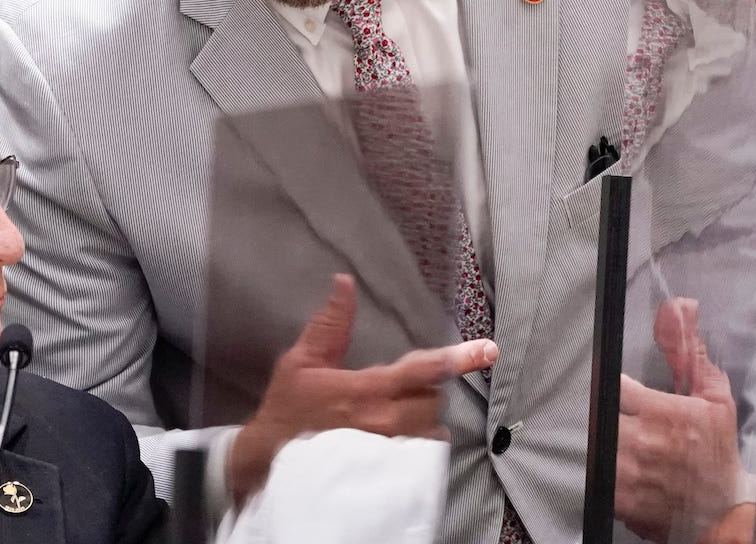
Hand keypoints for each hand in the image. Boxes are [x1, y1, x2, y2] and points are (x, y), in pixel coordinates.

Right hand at [228, 274, 497, 501]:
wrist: (268, 462)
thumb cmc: (286, 410)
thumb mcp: (301, 362)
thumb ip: (330, 324)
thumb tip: (345, 283)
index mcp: (366, 390)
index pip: (422, 370)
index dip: (457, 358)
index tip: (487, 350)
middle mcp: (384, 421)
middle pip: (434, 399)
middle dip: (427, 388)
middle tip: (403, 385)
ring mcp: (388, 451)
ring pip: (432, 428)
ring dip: (425, 415)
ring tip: (401, 411)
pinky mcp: (387, 472)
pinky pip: (422, 457)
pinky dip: (420, 443)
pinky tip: (403, 438)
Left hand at [615, 298, 744, 541]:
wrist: (722, 513)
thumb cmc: (718, 454)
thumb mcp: (714, 397)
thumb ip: (689, 350)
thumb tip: (680, 307)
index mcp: (662, 412)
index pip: (612, 384)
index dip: (609, 383)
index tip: (614, 387)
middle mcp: (641, 441)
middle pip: (596, 413)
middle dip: (601, 410)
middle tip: (613, 414)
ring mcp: (627, 473)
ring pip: (592, 443)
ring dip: (599, 438)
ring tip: (615, 439)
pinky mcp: (620, 499)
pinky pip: (594, 475)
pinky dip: (600, 467)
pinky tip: (615, 464)